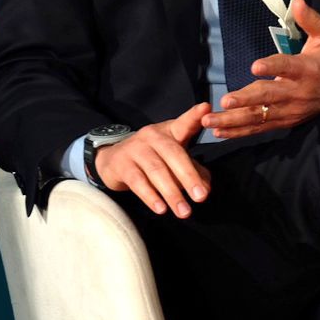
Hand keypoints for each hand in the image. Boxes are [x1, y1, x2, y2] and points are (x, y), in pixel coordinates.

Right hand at [94, 102, 212, 217]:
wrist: (112, 160)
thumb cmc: (151, 158)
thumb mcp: (173, 160)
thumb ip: (193, 170)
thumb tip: (206, 188)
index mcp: (170, 131)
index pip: (184, 122)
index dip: (195, 115)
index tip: (206, 108)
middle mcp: (153, 136)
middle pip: (173, 153)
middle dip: (189, 176)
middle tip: (201, 197)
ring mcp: (136, 149)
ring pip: (157, 171)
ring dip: (172, 193)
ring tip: (184, 212)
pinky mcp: (122, 165)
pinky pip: (138, 181)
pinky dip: (150, 196)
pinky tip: (161, 209)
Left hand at [204, 0, 319, 138]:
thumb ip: (311, 20)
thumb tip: (297, 2)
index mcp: (307, 69)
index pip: (287, 67)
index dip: (272, 67)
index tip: (255, 66)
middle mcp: (297, 92)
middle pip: (269, 96)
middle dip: (246, 100)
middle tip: (225, 100)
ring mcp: (290, 110)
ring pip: (260, 116)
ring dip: (234, 120)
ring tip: (212, 121)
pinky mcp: (285, 121)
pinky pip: (260, 128)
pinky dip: (240, 131)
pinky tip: (220, 132)